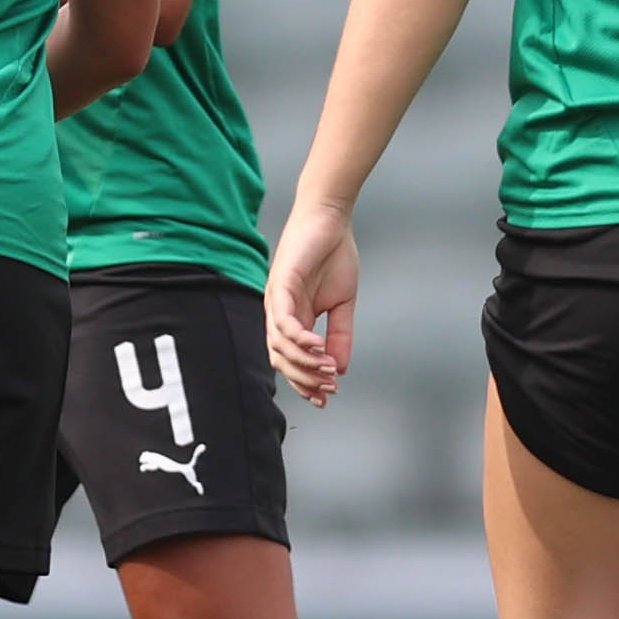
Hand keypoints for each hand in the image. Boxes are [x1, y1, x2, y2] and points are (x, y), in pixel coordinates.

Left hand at [266, 203, 359, 406]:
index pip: (290, 360)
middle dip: (304, 380)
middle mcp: (278, 312)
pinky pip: (282, 320)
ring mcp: (276, 299)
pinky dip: (299, 338)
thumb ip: (340, 335)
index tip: (326, 398)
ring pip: (278, 344)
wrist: (331, 219)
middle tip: (329, 389)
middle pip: (279, 359)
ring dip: (304, 362)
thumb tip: (339, 368)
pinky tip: (317, 346)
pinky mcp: (280, 284)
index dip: (305, 382)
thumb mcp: (342, 304)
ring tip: (328, 370)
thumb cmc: (333, 256)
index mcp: (292, 319)